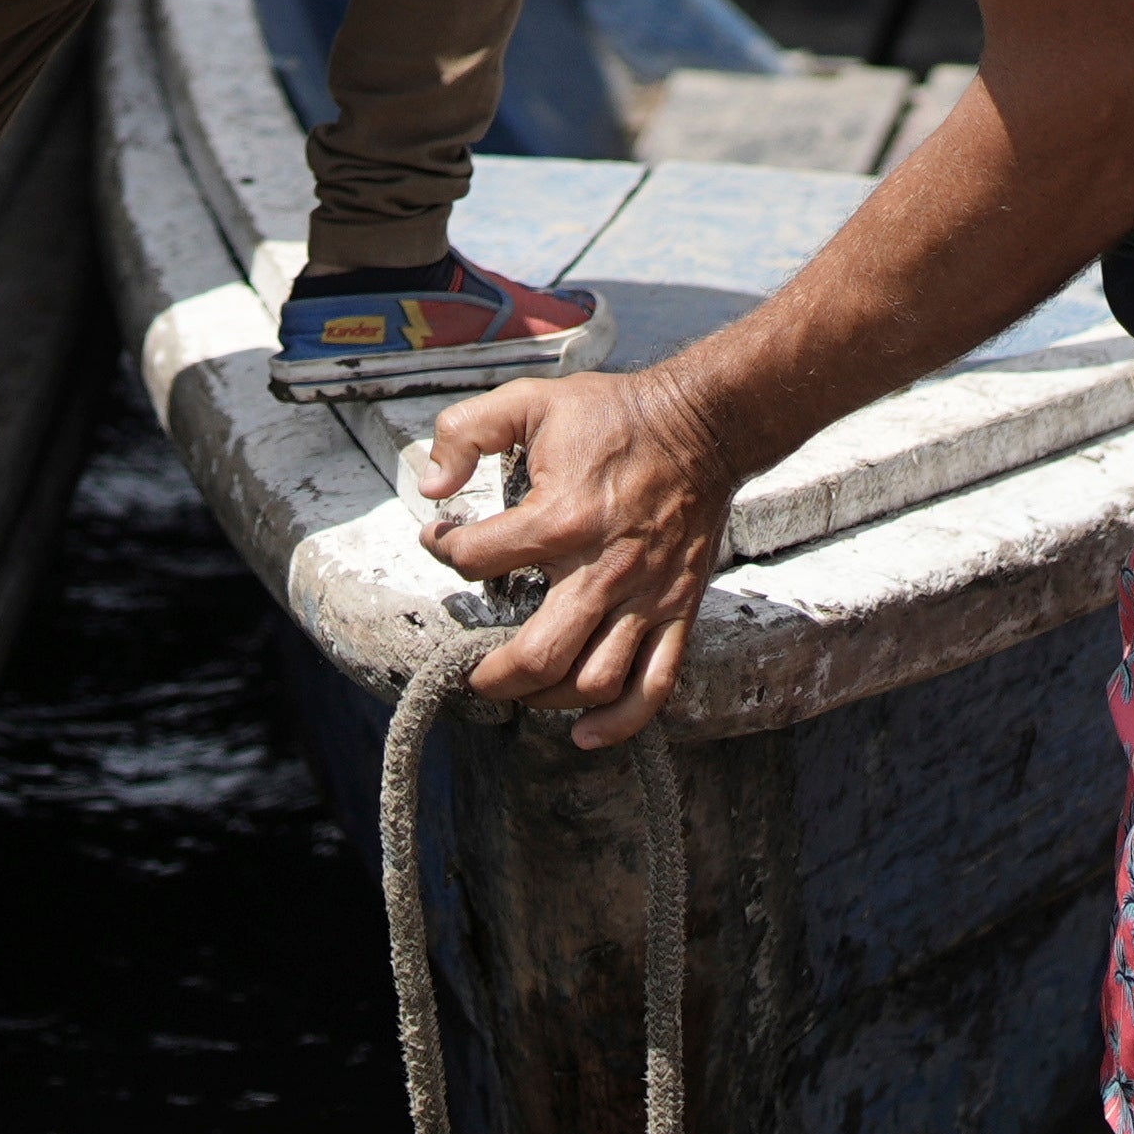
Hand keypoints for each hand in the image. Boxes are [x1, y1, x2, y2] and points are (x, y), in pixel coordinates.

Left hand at [413, 349, 762, 746]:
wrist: (703, 425)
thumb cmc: (615, 415)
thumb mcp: (530, 400)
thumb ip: (467, 431)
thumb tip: (430, 485)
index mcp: (559, 518)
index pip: (476, 560)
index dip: (443, 550)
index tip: (440, 541)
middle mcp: (601, 570)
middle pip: (537, 655)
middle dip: (492, 676)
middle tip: (472, 672)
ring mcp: (644, 598)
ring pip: (591, 681)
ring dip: (546, 699)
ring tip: (522, 690)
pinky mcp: (677, 611)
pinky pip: (654, 686)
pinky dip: (619, 723)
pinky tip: (585, 733)